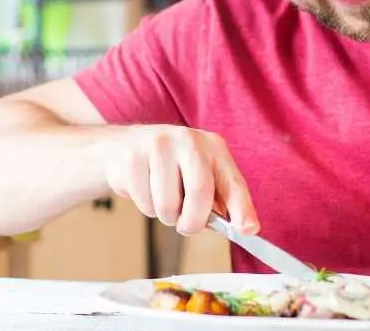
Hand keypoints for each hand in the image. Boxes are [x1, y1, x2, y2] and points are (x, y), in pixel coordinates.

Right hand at [105, 125, 259, 235]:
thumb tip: (240, 228)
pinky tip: (144, 188)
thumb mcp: (198, 175)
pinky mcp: (134, 157)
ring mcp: (160, 145)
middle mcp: (190, 141)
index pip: (232, 182)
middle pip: (200, 191)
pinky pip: (144, 202)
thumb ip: (218, 200)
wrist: (122, 146)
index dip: (242, 208)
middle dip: (193, 221)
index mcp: (213, 147)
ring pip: (168, 204)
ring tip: (161, 199)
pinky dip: (146, 207)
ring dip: (166, 215)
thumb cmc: (169, 168)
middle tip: (186, 226)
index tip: (247, 229)